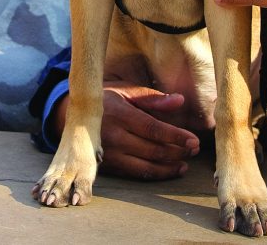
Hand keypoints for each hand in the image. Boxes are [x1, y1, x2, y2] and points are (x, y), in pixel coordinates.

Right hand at [53, 82, 199, 180]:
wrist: (71, 116)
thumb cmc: (106, 99)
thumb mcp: (126, 91)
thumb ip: (153, 98)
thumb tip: (180, 101)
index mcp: (119, 114)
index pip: (153, 128)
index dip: (175, 136)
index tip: (194, 140)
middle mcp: (112, 136)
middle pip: (152, 149)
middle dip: (177, 151)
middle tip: (195, 149)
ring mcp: (109, 154)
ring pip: (145, 166)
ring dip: (169, 166)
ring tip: (186, 163)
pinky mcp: (107, 166)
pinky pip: (135, 173)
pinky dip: (156, 174)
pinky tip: (171, 170)